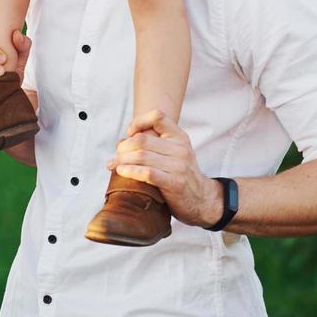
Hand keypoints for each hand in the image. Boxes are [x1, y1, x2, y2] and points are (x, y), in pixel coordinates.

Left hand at [104, 110, 222, 227]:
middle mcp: (181, 149)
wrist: (203, 200)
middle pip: (142, 140)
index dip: (139, 121)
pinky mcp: (175, 183)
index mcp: (180, 137)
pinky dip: (131, 171)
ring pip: (141, 156)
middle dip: (123, 147)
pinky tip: (121, 172)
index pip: (158, 116)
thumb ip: (155, 145)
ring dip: (122, 160)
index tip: (129, 133)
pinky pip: (147, 173)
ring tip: (112, 165)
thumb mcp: (175, 153)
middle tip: (115, 156)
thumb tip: (122, 141)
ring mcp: (179, 166)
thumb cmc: (181, 176)